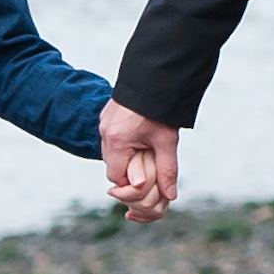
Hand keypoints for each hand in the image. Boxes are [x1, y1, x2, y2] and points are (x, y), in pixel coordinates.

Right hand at [100, 99, 179, 220]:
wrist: (154, 77)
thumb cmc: (161, 110)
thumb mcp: (166, 141)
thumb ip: (167, 170)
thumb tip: (170, 196)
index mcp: (117, 141)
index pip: (115, 178)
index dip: (130, 185)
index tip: (146, 182)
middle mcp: (105, 133)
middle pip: (111, 167)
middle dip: (128, 172)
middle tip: (147, 168)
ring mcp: (104, 123)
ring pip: (110, 153)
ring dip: (126, 158)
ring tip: (144, 151)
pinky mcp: (107, 117)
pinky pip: (111, 140)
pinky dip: (123, 145)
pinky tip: (138, 139)